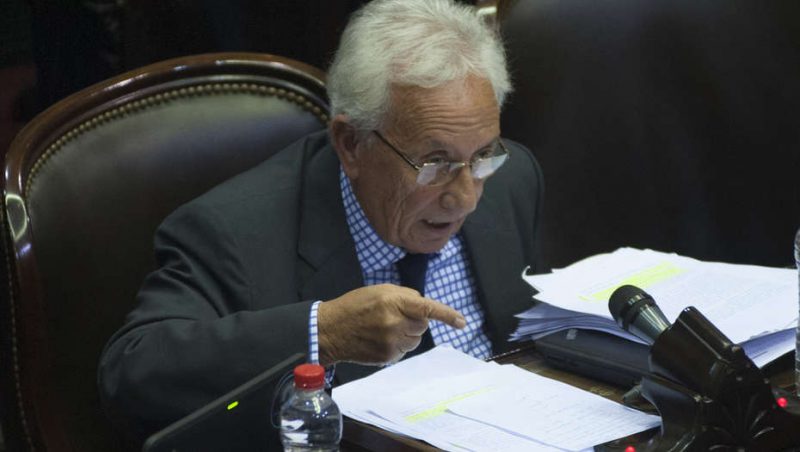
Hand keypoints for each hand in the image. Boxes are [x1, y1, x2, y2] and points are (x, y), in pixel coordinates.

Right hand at [317, 284, 465, 365]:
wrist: (331, 329)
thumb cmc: (356, 305)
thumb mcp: (380, 291)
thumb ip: (405, 296)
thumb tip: (424, 307)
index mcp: (393, 302)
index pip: (427, 308)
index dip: (447, 315)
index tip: (462, 322)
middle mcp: (395, 323)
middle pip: (423, 324)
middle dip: (415, 320)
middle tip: (394, 315)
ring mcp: (391, 342)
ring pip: (416, 339)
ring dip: (408, 333)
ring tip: (385, 328)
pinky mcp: (387, 357)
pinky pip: (405, 350)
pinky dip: (398, 344)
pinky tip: (381, 339)